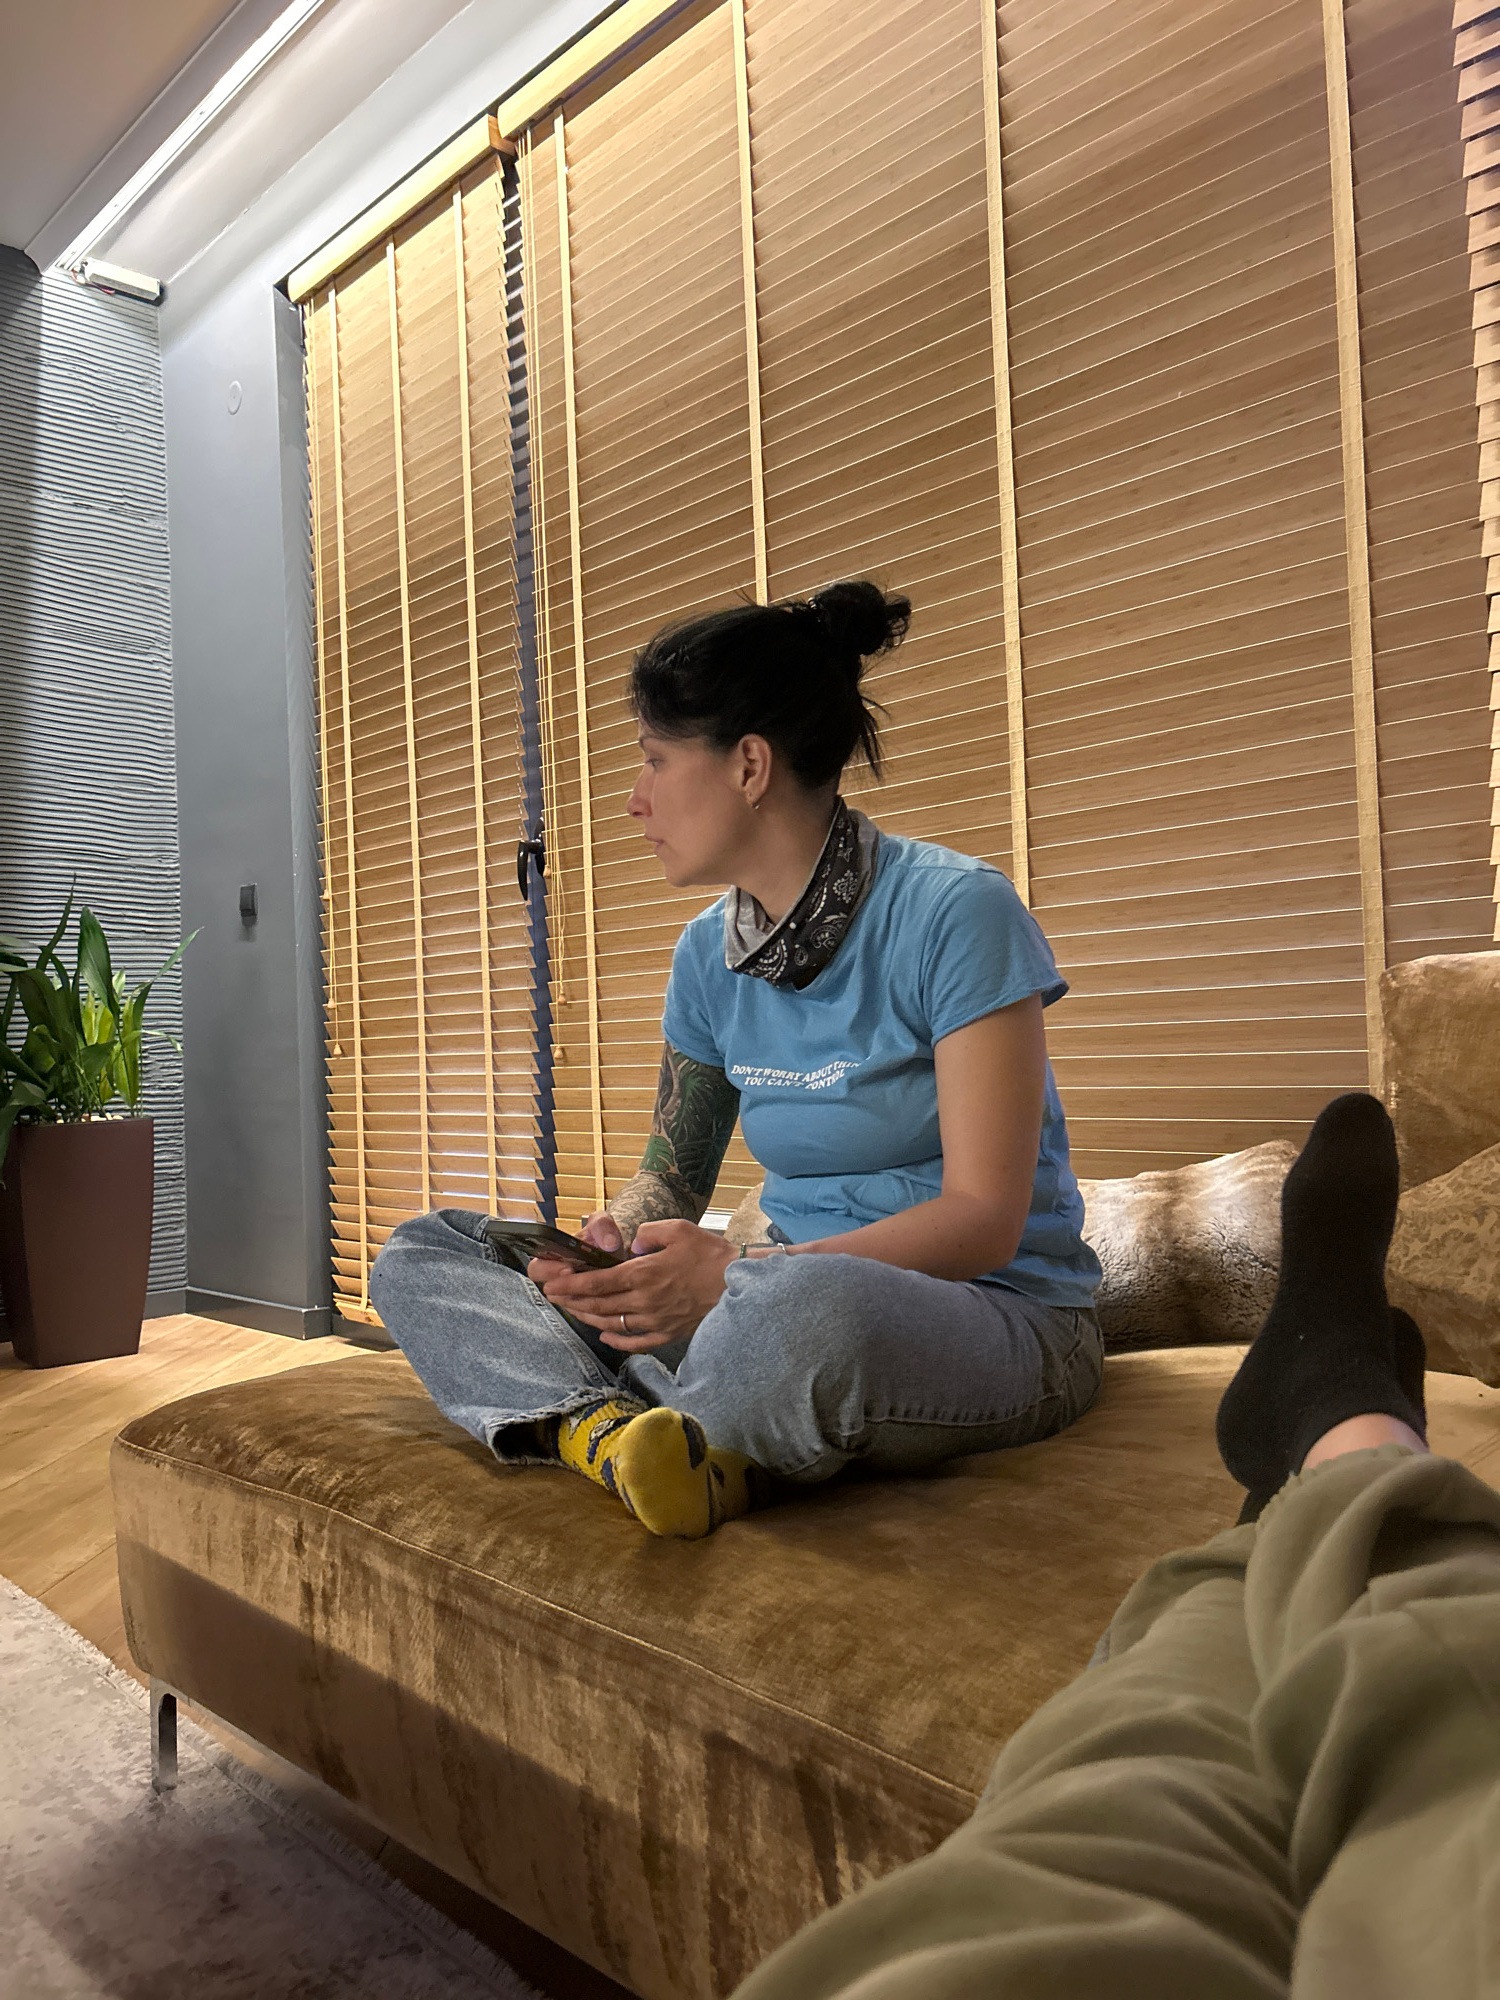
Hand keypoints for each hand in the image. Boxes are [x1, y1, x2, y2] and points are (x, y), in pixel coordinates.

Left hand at [528, 1218, 735, 1349]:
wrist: (740, 1283)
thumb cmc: (711, 1255)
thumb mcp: (679, 1230)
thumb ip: (648, 1233)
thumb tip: (632, 1244)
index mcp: (644, 1273)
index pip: (598, 1282)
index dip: (572, 1285)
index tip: (553, 1285)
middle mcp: (645, 1300)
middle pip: (599, 1304)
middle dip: (572, 1300)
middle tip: (554, 1296)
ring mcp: (656, 1320)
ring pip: (612, 1323)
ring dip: (588, 1318)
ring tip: (573, 1311)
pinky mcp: (668, 1333)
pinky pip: (635, 1342)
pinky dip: (616, 1339)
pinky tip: (605, 1334)